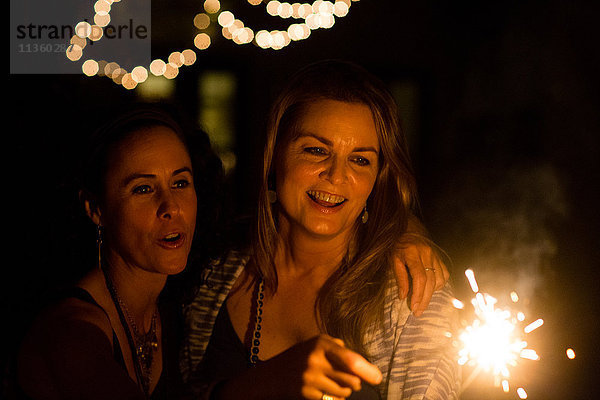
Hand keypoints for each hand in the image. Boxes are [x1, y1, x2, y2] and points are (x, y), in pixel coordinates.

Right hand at [222, 334, 381, 399]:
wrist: (270, 376)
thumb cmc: (298, 358)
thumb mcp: (313, 345)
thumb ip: (336, 347)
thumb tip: (362, 362)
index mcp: (320, 344)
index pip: (349, 358)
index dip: (366, 369)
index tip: (377, 378)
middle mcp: (315, 360)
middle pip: (350, 378)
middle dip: (356, 382)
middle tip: (353, 381)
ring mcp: (309, 379)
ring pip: (343, 391)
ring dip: (346, 391)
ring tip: (337, 385)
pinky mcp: (306, 394)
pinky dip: (335, 398)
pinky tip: (327, 392)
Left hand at [393, 240, 449, 316]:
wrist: (409, 231)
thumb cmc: (397, 246)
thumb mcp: (393, 259)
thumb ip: (399, 277)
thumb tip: (403, 296)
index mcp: (412, 253)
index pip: (419, 277)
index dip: (417, 294)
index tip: (413, 307)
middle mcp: (426, 254)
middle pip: (429, 281)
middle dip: (424, 299)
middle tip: (418, 312)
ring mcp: (435, 256)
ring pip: (438, 280)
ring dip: (431, 294)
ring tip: (421, 302)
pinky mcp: (440, 258)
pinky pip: (444, 275)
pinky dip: (438, 285)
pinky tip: (430, 290)